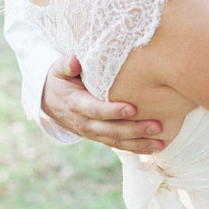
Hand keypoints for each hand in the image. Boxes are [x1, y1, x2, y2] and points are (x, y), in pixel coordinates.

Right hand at [41, 55, 163, 152]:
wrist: (49, 101)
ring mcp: (93, 132)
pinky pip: (118, 144)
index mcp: (76, 104)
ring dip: (139, 143)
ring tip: (160, 142)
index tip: (132, 108)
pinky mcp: (100, 136)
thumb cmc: (59, 80)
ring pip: (117, 141)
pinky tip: (153, 148)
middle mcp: (85, 122)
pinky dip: (136, 148)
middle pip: (111, 129)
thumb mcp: (57, 70)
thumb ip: (66, 65)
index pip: (96, 110)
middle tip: (156, 126)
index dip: (113, 111)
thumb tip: (75, 60)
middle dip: (134, 130)